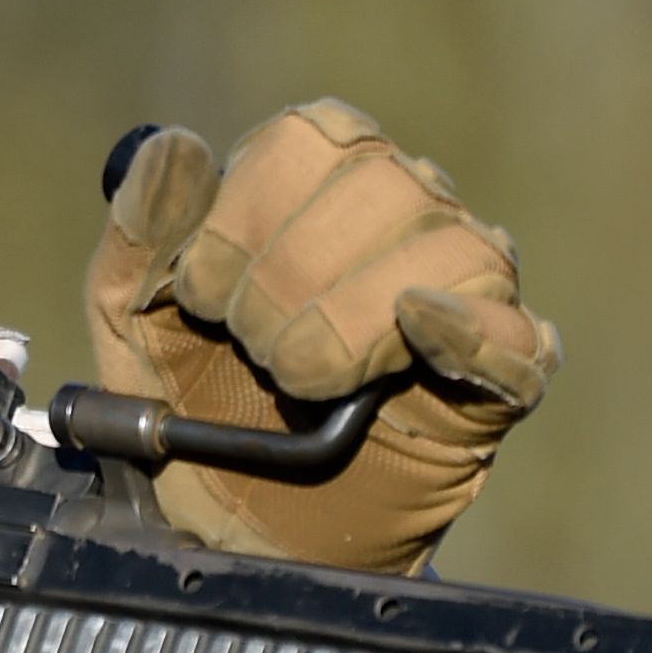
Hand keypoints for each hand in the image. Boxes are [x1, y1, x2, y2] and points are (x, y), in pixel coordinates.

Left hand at [82, 99, 560, 573]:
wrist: (237, 514)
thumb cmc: (192, 391)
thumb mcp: (132, 312)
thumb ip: (144, 228)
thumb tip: (176, 146)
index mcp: (323, 177)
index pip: (314, 138)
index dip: (246, 214)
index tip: (202, 294)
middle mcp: (408, 212)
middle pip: (382, 186)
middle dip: (291, 274)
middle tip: (252, 346)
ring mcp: (465, 290)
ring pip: (452, 251)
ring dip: (353, 318)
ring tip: (302, 377)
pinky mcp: (504, 377)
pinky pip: (518, 338)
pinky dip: (470, 334)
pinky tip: (418, 331)